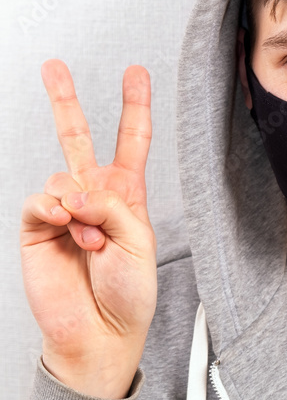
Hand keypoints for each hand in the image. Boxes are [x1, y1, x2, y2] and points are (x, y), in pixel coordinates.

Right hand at [20, 60, 157, 398]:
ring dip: (79, 208)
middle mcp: (93, 196)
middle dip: (65, 100)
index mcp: (126, 195)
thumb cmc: (128, 293)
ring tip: (90, 241)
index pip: (132, 141)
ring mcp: (62, 211)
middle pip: (77, 137)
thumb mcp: (138, 240)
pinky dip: (52, 210)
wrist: (100, 332)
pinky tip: (63, 226)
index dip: (134, 106)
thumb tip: (73, 190)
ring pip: (62, 175)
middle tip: (54, 67)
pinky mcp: (36, 228)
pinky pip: (39, 200)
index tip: (136, 73)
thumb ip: (112, 204)